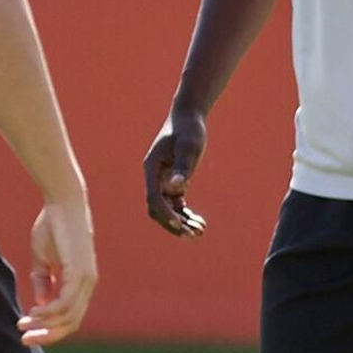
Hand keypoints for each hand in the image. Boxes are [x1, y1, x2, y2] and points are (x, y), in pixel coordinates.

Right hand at [19, 195, 96, 344]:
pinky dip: (49, 312)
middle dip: (47, 335)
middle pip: (71, 323)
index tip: (28, 333)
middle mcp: (87, 284)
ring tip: (23, 326)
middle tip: (25, 341)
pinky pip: (65, 302)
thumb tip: (39, 305)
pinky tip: (33, 313)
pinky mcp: (80, 272)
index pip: (70, 317)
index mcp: (81, 283)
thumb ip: (43, 281)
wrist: (61, 203)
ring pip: (68, 316)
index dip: (50, 329)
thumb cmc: (52, 227)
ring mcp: (86, 279)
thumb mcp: (43, 259)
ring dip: (44, 325)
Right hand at [144, 111, 206, 236]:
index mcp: (152, 168)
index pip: (153, 198)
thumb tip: (177, 189)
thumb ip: (183, 167)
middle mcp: (154, 177)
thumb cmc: (188, 129)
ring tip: (200, 232)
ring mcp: (163, 181)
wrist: (189, 117)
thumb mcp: (189, 147)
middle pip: (157, 209)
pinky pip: (177, 204)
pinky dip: (186, 215)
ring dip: (182, 223)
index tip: (180, 224)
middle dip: (172, 224)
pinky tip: (200, 223)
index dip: (165, 214)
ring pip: (168, 209)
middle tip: (192, 234)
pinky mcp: (174, 182)